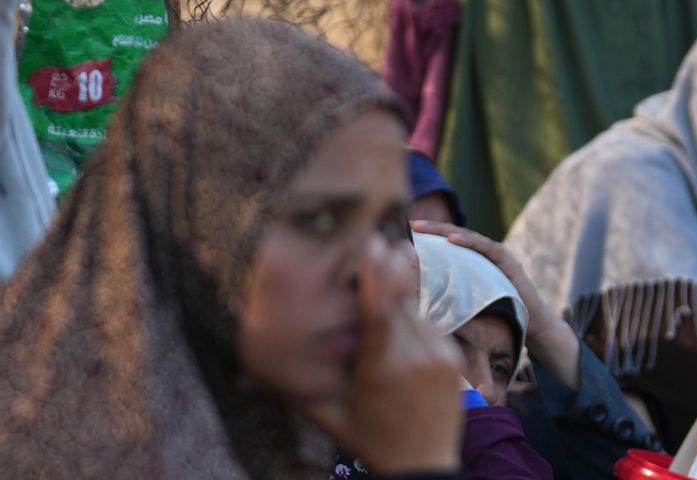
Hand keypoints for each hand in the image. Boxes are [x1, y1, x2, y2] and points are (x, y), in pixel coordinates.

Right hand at [299, 245, 462, 474]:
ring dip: (399, 298)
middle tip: (376, 239)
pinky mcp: (453, 360)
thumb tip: (242, 376)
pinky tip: (402, 324)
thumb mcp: (328, 416)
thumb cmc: (368, 440)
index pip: (378, 313)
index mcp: (378, 372)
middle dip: (387, 273)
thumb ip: (292, 390)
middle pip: (397, 303)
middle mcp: (412, 360)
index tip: (373, 243)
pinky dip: (414, 318)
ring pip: (415, 310)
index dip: (377, 275)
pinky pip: (430, 324)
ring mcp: (437, 359)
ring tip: (388, 290)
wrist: (425, 466)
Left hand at [410, 220, 580, 389]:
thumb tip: (421, 297)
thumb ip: (454, 292)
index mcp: (476, 260)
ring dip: (445, 231)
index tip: (408, 232)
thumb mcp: (471, 300)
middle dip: (433, 229)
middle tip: (412, 224)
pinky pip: (486, 248)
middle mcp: (486, 253)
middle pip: (455, 236)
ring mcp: (498, 255)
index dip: (430, 237)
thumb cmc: (500, 315)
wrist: (532, 325)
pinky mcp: (508, 261)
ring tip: (425, 228)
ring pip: (468, 237)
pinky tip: (452, 240)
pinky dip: (469, 242)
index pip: (450, 243)